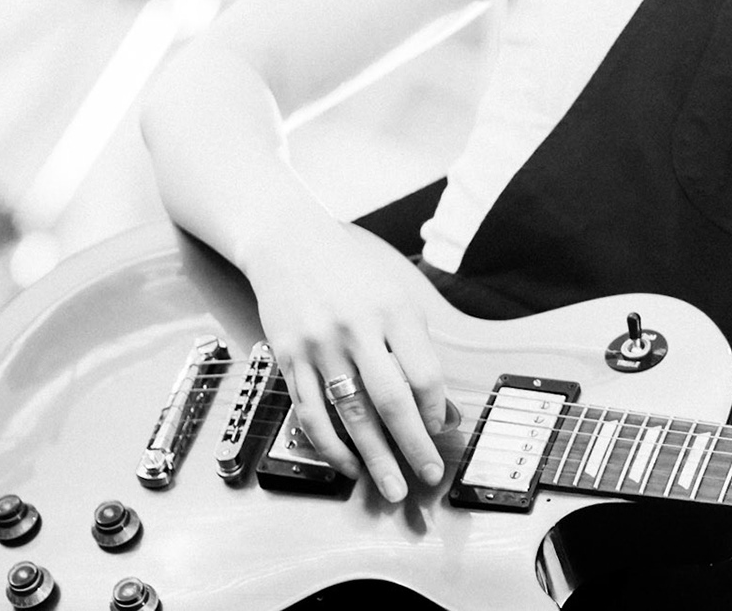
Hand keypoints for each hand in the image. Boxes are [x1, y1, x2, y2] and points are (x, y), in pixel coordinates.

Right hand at [240, 218, 454, 501]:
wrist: (289, 244)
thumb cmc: (354, 274)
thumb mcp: (397, 299)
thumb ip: (419, 352)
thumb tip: (442, 412)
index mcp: (394, 311)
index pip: (423, 374)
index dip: (434, 411)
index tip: (440, 434)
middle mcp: (357, 329)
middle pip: (391, 401)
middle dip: (413, 446)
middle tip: (428, 478)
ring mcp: (319, 346)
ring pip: (350, 415)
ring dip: (374, 458)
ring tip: (392, 487)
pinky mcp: (289, 359)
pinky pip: (312, 413)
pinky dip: (332, 446)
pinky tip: (350, 464)